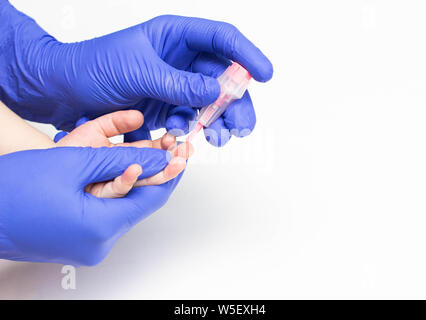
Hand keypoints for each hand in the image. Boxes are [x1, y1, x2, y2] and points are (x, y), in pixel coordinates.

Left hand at [0, 2, 272, 145]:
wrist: (62, 92)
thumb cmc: (91, 69)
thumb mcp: (137, 72)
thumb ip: (177, 83)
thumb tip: (215, 92)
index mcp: (174, 36)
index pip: (221, 39)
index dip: (247, 55)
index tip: (265, 75)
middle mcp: (179, 59)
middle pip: (223, 77)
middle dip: (235, 103)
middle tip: (241, 126)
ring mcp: (174, 85)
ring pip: (210, 103)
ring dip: (217, 122)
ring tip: (215, 139)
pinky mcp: (166, 107)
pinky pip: (190, 119)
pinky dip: (192, 131)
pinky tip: (181, 138)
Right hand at [0, 146, 180, 265]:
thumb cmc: (14, 189)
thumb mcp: (74, 163)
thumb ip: (122, 161)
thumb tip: (160, 159)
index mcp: (101, 228)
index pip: (153, 199)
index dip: (171, 173)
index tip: (182, 154)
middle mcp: (98, 244)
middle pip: (140, 205)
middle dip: (156, 175)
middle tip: (169, 149)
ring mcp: (87, 246)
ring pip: (123, 208)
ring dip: (136, 181)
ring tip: (147, 154)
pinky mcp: (76, 241)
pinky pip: (106, 213)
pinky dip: (116, 191)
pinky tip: (119, 172)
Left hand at [56, 110, 192, 197]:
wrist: (42, 161)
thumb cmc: (68, 147)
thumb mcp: (95, 128)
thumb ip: (117, 122)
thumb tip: (140, 117)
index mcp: (125, 159)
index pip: (153, 156)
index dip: (168, 151)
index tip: (181, 143)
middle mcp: (122, 175)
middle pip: (153, 172)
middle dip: (171, 165)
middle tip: (185, 157)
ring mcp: (112, 186)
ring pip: (141, 184)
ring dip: (159, 174)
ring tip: (175, 163)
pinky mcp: (97, 195)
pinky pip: (115, 190)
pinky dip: (126, 180)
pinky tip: (134, 168)